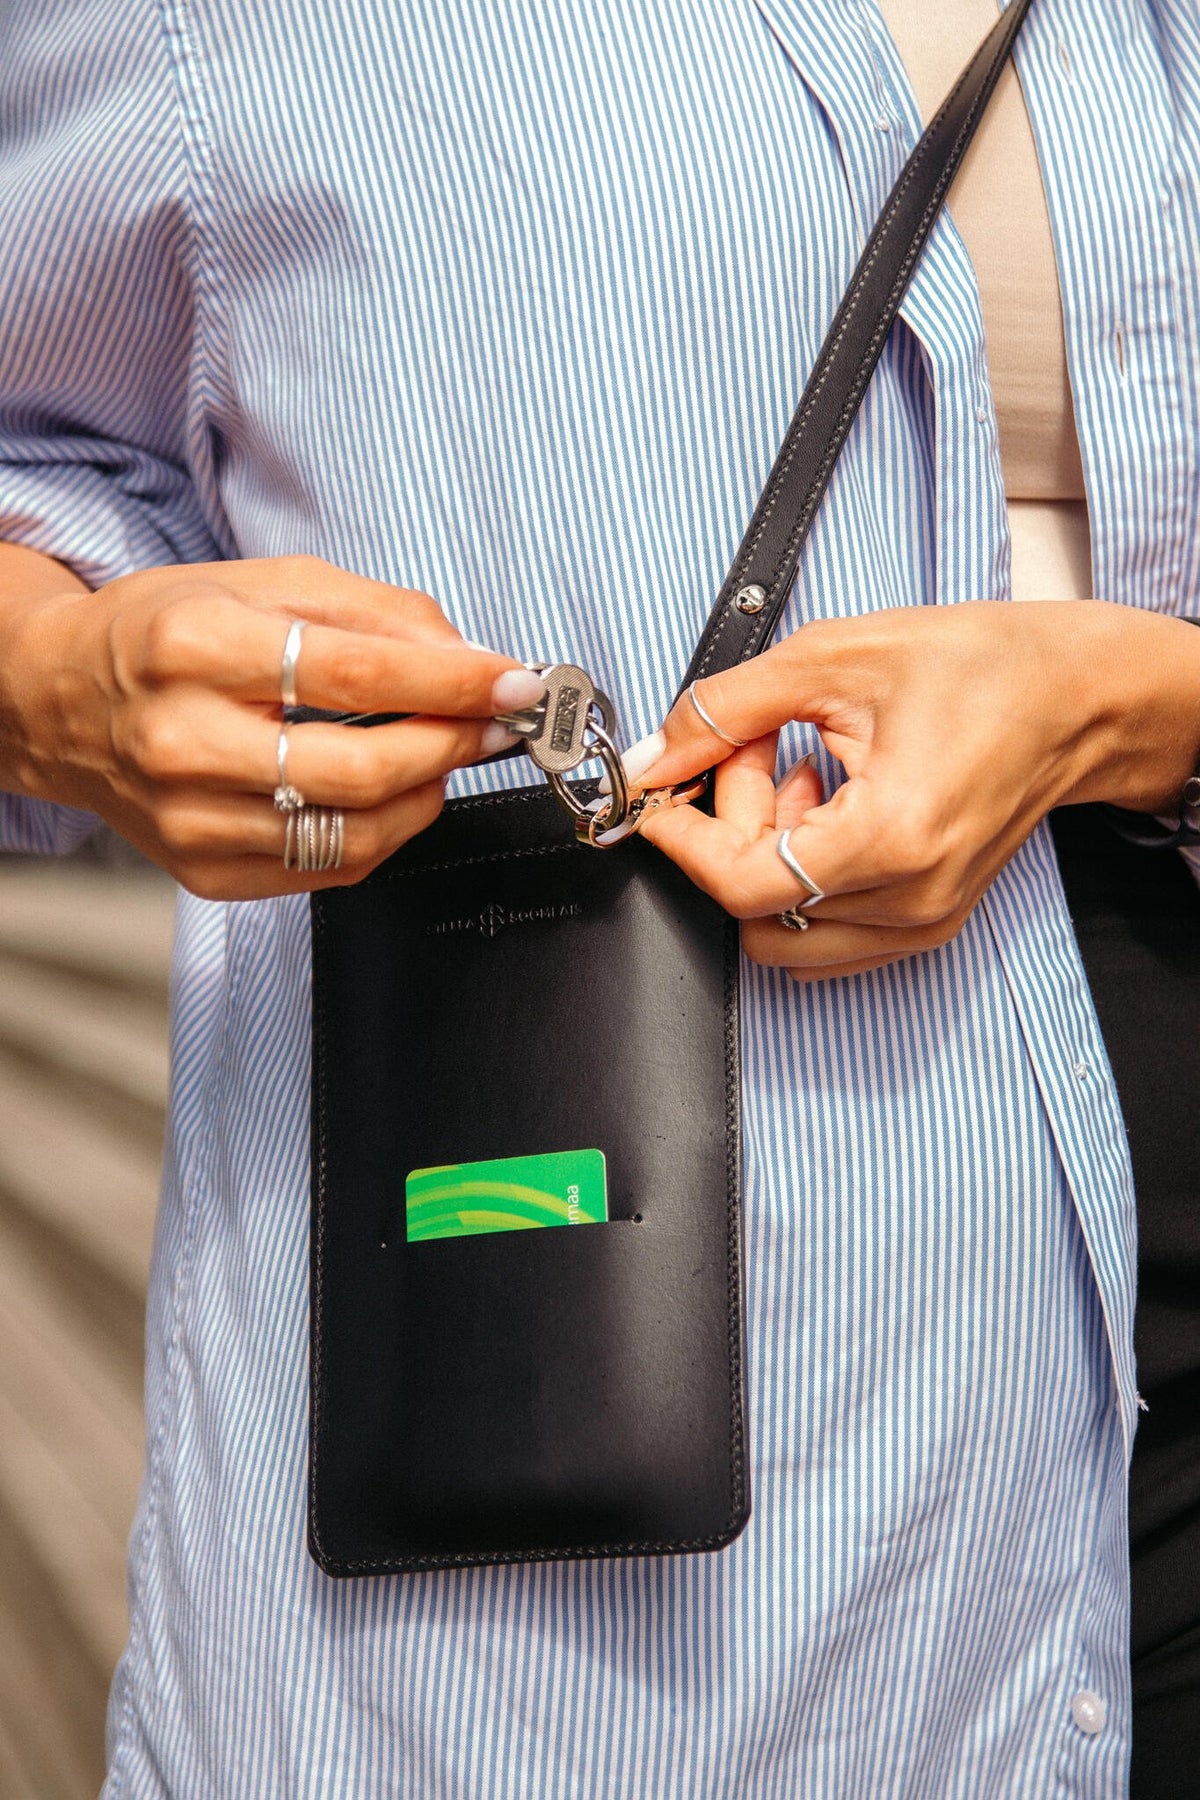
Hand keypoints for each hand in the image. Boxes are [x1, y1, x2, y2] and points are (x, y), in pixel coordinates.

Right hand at [0, 552, 544, 896]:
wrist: (58, 702)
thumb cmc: (164, 634)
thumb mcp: (261, 582)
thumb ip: (374, 612)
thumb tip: (470, 658)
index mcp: (194, 646)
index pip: (355, 671)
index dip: (452, 682)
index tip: (513, 681)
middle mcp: (183, 741)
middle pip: (359, 768)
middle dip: (450, 746)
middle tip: (491, 723)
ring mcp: (189, 819)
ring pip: (352, 834)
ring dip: (426, 796)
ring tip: (442, 754)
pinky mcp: (202, 870)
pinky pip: (326, 869)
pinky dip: (382, 834)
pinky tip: (390, 794)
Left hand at [629, 601, 1199, 979]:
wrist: (1077, 695)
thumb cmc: (983, 667)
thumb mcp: (833, 659)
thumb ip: (724, 710)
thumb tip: (655, 757)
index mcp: (893, 836)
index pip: (743, 883)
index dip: (684, 840)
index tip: (658, 798)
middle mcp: (912, 897)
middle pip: (757, 907)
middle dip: (730, 827)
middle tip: (751, 748)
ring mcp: (924, 920)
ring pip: (785, 926)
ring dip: (765, 854)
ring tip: (796, 773)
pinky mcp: (929, 922)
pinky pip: (825, 931)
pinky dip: (801, 875)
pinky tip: (825, 807)